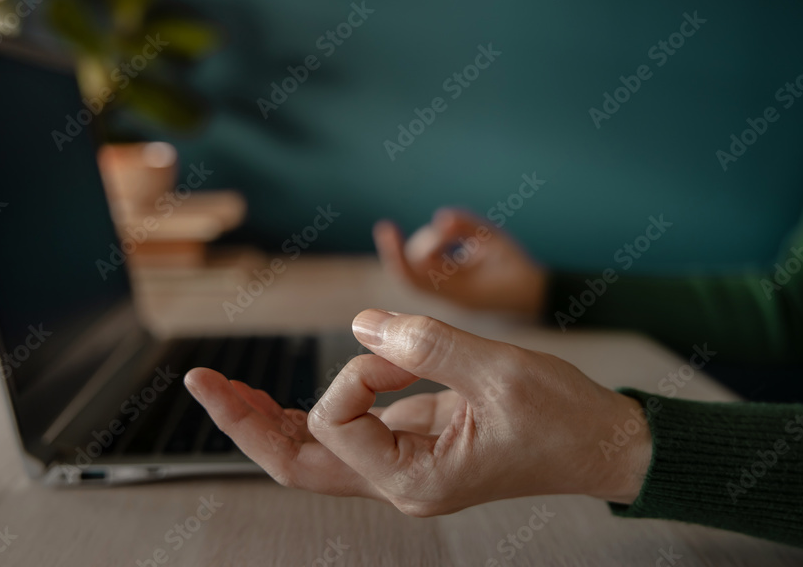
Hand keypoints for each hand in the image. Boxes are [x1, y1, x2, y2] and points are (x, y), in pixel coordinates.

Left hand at [184, 309, 651, 515]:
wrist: (601, 442)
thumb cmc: (561, 417)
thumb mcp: (497, 371)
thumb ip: (423, 343)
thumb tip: (362, 322)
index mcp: (416, 479)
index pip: (340, 423)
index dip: (353, 372)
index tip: (399, 345)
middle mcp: (400, 482)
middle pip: (297, 464)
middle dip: (247, 423)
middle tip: (201, 383)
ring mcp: (402, 467)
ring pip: (314, 454)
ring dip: (268, 419)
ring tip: (225, 386)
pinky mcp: (410, 447)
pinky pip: (345, 436)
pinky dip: (311, 411)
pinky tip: (282, 396)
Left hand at [373, 208, 546, 316]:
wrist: (537, 296)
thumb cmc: (519, 269)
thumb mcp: (496, 240)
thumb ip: (467, 225)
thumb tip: (440, 218)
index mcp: (456, 291)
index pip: (412, 274)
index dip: (394, 252)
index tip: (386, 227)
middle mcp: (446, 296)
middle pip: (414, 267)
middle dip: (426, 242)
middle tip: (451, 230)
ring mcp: (447, 294)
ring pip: (421, 266)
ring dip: (434, 244)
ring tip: (465, 238)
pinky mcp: (450, 288)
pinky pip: (431, 267)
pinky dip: (437, 249)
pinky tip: (456, 240)